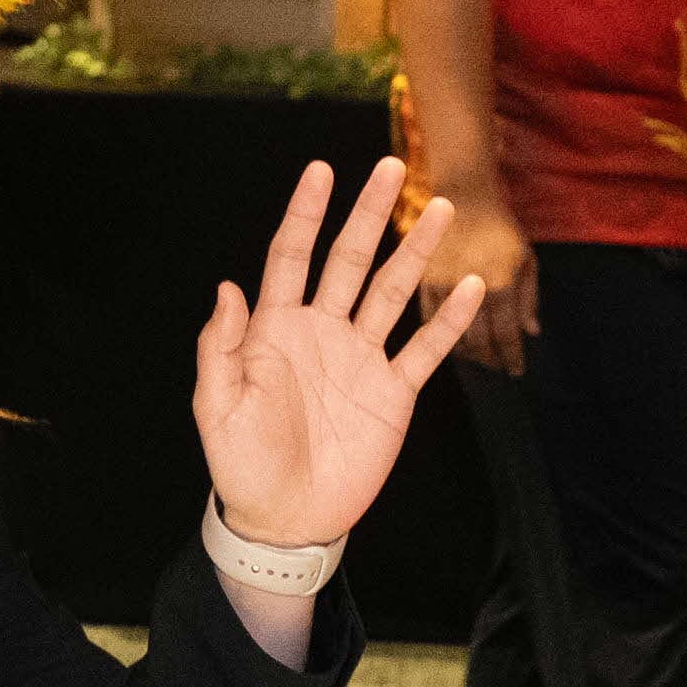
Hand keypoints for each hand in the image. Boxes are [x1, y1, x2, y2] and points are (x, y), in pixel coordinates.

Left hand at [191, 159, 484, 553]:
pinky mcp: (392, 393)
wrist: (285, 519)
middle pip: (350, 260)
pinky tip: (469, 287)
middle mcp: (321, 331)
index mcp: (275, 328)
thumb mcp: (218, 406)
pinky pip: (425, 350)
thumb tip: (228, 287)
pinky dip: (448, 320)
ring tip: (442, 209)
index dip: (305, 213)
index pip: (291, 255)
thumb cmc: (241, 463)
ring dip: (416, 252)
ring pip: (393, 292)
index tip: (320, 170)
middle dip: (370, 214)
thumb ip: (220, 347)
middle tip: (393, 167)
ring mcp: (360, 358)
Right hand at [428, 184, 536, 377]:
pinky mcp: (420, 282)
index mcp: (500, 282)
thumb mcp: (525, 257)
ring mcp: (441, 286)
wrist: (462, 193)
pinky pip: (429, 319)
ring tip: (479, 358)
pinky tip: (451, 340)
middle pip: (478, 341)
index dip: (512, 356)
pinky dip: (440, 334)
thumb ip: (528, 297)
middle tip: (499, 367)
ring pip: (450, 334)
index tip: (517, 371)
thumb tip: (532, 332)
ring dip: (467, 351)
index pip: (506, 334)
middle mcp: (468, 288)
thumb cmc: (500, 226)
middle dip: (490, 359)